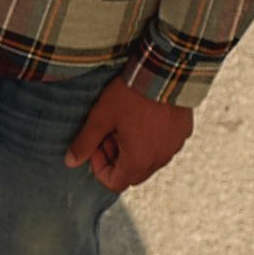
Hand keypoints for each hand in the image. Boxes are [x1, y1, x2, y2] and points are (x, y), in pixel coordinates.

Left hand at [67, 77, 193, 191]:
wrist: (166, 71)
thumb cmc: (131, 95)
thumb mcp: (101, 117)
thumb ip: (85, 142)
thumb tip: (70, 162)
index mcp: (139, 160)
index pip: (115, 183)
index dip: (99, 168)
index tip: (95, 145)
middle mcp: (160, 159)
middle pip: (132, 173)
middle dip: (115, 158)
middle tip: (108, 133)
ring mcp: (175, 146)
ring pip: (149, 160)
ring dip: (133, 149)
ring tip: (124, 123)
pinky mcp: (183, 132)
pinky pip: (164, 145)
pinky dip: (150, 139)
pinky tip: (142, 118)